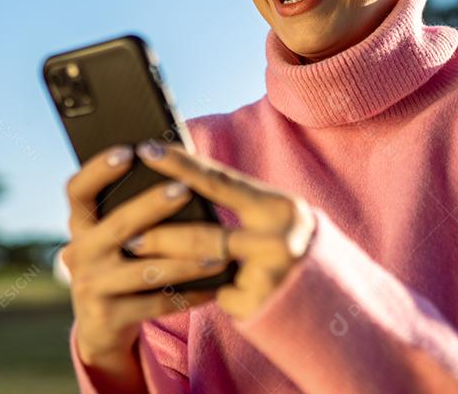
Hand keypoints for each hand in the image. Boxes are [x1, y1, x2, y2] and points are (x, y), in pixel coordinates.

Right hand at [61, 144, 229, 364]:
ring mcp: (90, 286)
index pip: (78, 190)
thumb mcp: (116, 238)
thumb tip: (178, 171)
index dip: (99, 169)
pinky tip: (215, 287)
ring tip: (219, 251)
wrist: (102, 326)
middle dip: (152, 205)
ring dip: (185, 259)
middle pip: (117, 224)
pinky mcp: (106, 317)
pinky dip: (188, 295)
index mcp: (80, 226)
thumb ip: (131, 209)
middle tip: (185, 188)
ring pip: (144, 269)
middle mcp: (78, 253)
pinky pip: (155, 303)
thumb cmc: (122, 264)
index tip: (130, 150)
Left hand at [127, 138, 316, 321]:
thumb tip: (178, 181)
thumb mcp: (271, 217)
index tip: (147, 150)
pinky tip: (188, 288)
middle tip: (128, 230)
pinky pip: (217, 294)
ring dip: (165, 261)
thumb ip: (236, 202)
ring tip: (136, 252)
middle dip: (161, 232)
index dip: (181, 165)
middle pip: (205, 234)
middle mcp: (280, 241)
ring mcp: (270, 277)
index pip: (222, 181)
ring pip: (203, 264)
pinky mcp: (259, 306)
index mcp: (281, 208)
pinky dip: (202, 289)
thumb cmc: (285, 244)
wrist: (330, 296)